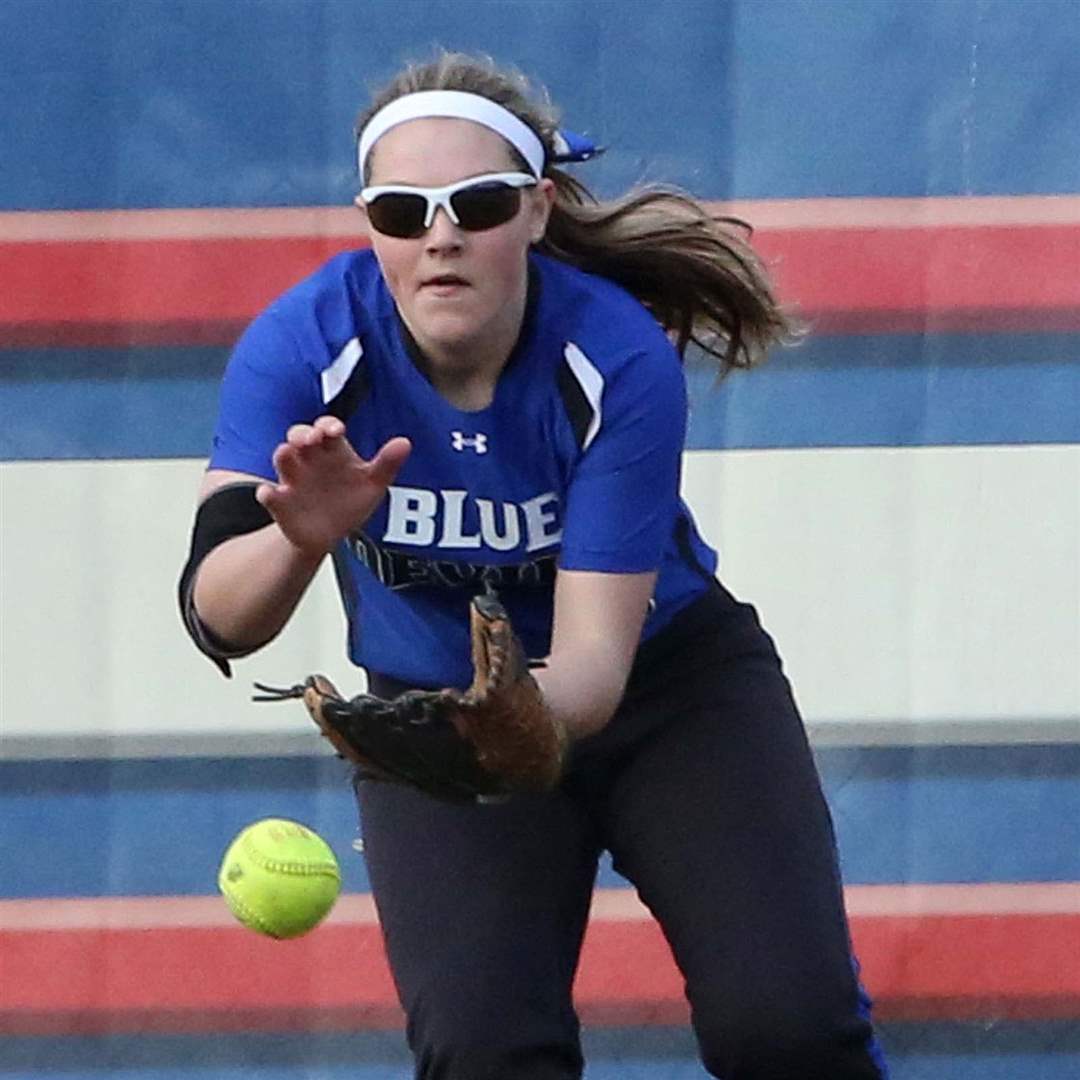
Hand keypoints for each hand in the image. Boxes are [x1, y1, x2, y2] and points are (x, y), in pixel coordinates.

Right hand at [256, 416, 410, 556]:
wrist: (331, 535)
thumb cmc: (351, 500)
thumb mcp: (372, 483)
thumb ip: (387, 463)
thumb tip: (405, 443)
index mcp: (333, 451)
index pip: (327, 429)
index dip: (328, 426)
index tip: (335, 431)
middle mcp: (310, 459)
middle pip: (299, 437)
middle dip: (302, 434)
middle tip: (310, 439)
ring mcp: (292, 479)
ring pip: (282, 459)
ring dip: (283, 454)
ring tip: (287, 453)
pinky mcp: (281, 502)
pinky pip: (269, 495)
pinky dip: (267, 494)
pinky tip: (270, 494)